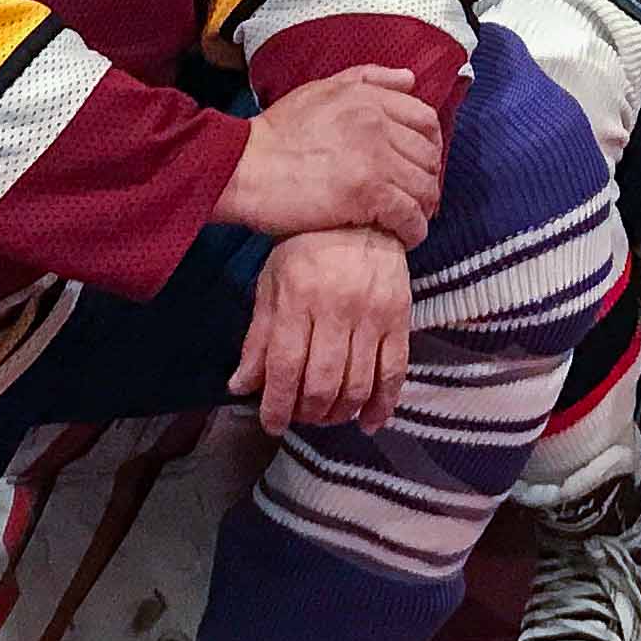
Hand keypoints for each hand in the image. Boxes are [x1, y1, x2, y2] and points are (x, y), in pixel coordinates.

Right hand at [218, 62, 446, 243]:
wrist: (244, 167)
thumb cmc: (275, 133)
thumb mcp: (319, 90)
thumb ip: (366, 79)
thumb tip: (409, 80)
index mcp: (368, 97)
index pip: (425, 119)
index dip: (430, 145)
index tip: (421, 163)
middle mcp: (378, 123)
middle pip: (428, 155)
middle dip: (429, 178)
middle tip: (419, 197)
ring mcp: (376, 158)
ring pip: (423, 185)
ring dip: (424, 207)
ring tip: (413, 219)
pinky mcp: (368, 194)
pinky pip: (408, 214)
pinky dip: (413, 229)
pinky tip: (405, 236)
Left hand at [234, 226, 411, 435]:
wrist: (362, 215)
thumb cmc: (307, 249)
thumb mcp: (272, 284)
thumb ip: (258, 337)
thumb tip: (240, 386)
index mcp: (299, 298)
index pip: (286, 366)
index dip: (277, 404)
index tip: (271, 424)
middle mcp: (338, 309)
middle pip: (323, 382)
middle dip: (309, 412)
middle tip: (301, 417)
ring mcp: (373, 315)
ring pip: (358, 384)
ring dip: (340, 413)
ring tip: (327, 415)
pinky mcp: (400, 318)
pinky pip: (395, 372)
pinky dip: (383, 405)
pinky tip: (367, 422)